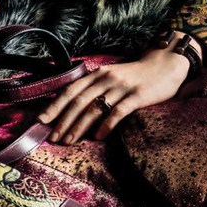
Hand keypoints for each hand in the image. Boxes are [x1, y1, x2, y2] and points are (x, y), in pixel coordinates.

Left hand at [36, 50, 190, 143]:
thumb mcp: (109, 77)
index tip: (40, 121)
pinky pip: (118, 112)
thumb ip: (93, 89)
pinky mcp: (137, 96)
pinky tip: (97, 137)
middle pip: (78, 101)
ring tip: (69, 141)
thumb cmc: (133, 76)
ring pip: (94, 108)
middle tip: (53, 138)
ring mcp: (121, 87)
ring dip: (79, 126)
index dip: (54, 106)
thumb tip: (70, 110)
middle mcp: (105, 79)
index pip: (69, 91)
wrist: (165, 65)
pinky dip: (105, 125)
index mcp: (96, 74)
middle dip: (63, 121)